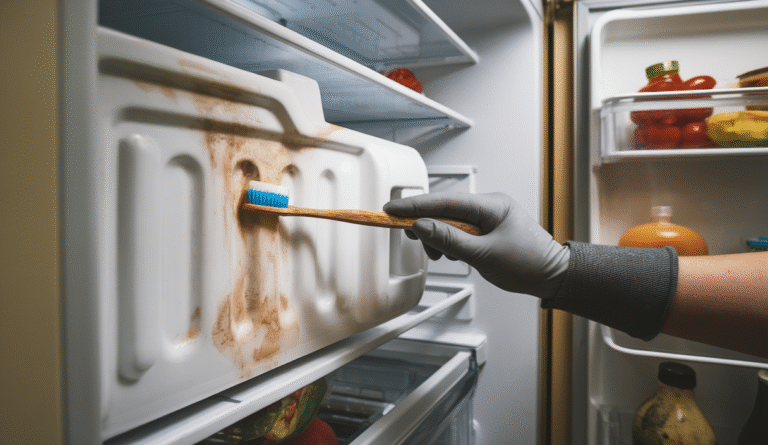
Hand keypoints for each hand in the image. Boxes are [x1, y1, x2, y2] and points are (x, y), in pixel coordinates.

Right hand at [383, 192, 569, 299]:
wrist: (554, 277)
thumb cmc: (528, 264)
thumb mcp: (484, 255)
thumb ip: (450, 240)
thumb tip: (421, 227)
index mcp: (491, 205)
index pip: (445, 201)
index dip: (415, 205)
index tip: (392, 209)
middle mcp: (488, 206)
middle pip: (445, 209)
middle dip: (425, 224)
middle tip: (406, 236)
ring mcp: (488, 218)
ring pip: (450, 222)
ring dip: (438, 238)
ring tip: (439, 256)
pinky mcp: (486, 231)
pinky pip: (459, 231)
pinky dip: (448, 243)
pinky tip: (449, 255)